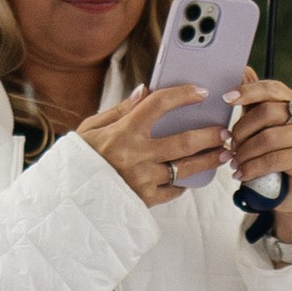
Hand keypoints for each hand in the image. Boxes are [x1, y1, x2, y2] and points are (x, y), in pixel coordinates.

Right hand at [76, 84, 224, 205]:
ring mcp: (142, 180)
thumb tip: (145, 90)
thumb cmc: (79, 160)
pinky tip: (191, 176)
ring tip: (223, 152)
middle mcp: (136, 155)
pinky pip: (173, 190)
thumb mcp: (91, 129)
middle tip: (225, 130)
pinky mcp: (144, 200)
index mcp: (122, 132)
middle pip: (184, 141)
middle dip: (210, 134)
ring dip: (208, 159)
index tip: (201, 92)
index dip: (182, 95)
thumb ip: (120, 109)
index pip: (159, 104)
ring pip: (185, 168)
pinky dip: (183, 182)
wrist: (66, 199)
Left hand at [225, 70, 291, 238]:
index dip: (247, 92)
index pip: (271, 88)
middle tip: (230, 144)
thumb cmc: (273, 154)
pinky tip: (241, 174)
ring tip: (234, 162)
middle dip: (242, 129)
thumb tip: (242, 69)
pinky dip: (252, 167)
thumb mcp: (261, 126)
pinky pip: (273, 159)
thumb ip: (253, 102)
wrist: (290, 192)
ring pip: (268, 138)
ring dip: (245, 152)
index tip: (226, 98)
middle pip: (267, 112)